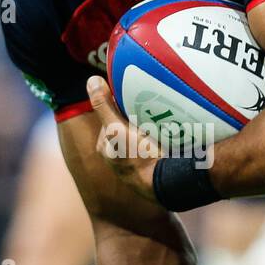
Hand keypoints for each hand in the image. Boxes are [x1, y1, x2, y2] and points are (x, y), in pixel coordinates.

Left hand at [87, 76, 158, 202]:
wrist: (166, 184)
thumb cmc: (137, 158)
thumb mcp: (116, 128)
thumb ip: (103, 106)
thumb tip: (91, 80)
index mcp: (106, 147)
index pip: (111, 115)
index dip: (123, 104)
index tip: (136, 96)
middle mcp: (120, 156)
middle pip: (128, 124)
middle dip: (139, 114)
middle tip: (154, 105)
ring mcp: (139, 161)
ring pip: (144, 133)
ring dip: (154, 124)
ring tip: (166, 116)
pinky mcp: (157, 164)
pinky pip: (159, 142)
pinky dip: (164, 134)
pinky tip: (173, 130)